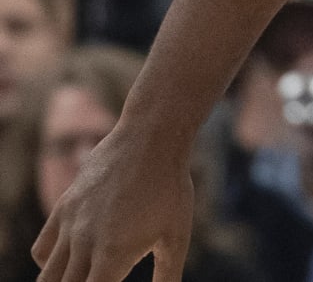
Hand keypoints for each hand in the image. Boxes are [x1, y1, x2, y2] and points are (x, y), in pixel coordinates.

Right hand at [33, 127, 193, 281]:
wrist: (150, 139)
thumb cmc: (170, 189)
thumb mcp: (176, 236)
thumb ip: (168, 274)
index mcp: (113, 255)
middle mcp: (84, 243)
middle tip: (100, 280)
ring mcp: (69, 225)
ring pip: (48, 275)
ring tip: (86, 276)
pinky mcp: (63, 208)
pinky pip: (42, 249)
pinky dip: (50, 264)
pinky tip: (71, 262)